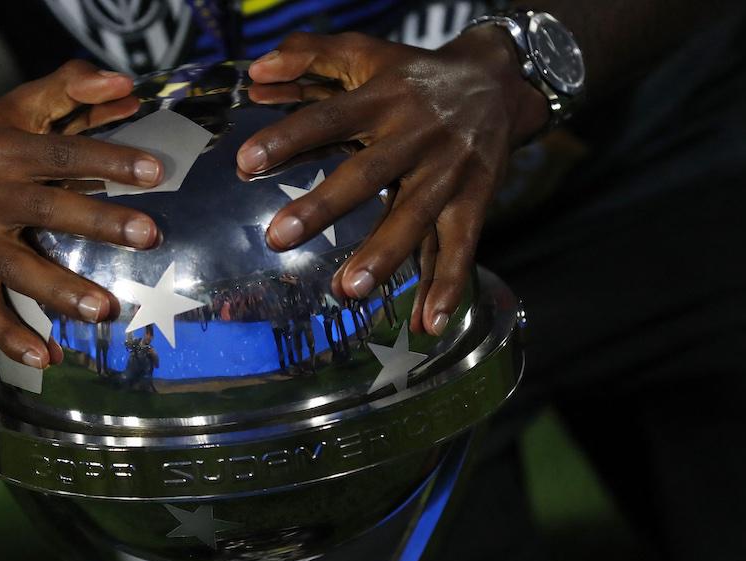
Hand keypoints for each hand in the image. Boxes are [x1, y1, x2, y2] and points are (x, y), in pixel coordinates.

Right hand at [0, 61, 162, 368]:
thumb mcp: (18, 107)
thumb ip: (70, 87)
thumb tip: (125, 85)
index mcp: (2, 150)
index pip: (61, 153)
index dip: (108, 159)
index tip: (155, 170)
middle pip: (47, 210)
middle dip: (99, 223)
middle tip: (148, 236)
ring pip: (17, 269)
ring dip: (60, 291)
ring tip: (104, 309)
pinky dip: (12, 338)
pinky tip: (44, 358)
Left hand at [237, 29, 548, 334]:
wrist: (500, 81)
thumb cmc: (415, 74)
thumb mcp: (365, 51)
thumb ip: (310, 54)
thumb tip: (255, 73)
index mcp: (383, 98)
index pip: (328, 117)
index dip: (288, 139)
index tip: (246, 162)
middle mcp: (417, 134)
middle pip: (367, 173)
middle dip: (323, 207)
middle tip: (279, 238)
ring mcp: (449, 171)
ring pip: (414, 215)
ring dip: (384, 255)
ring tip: (349, 289)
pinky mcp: (476, 199)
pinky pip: (462, 246)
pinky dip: (448, 285)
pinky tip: (430, 323)